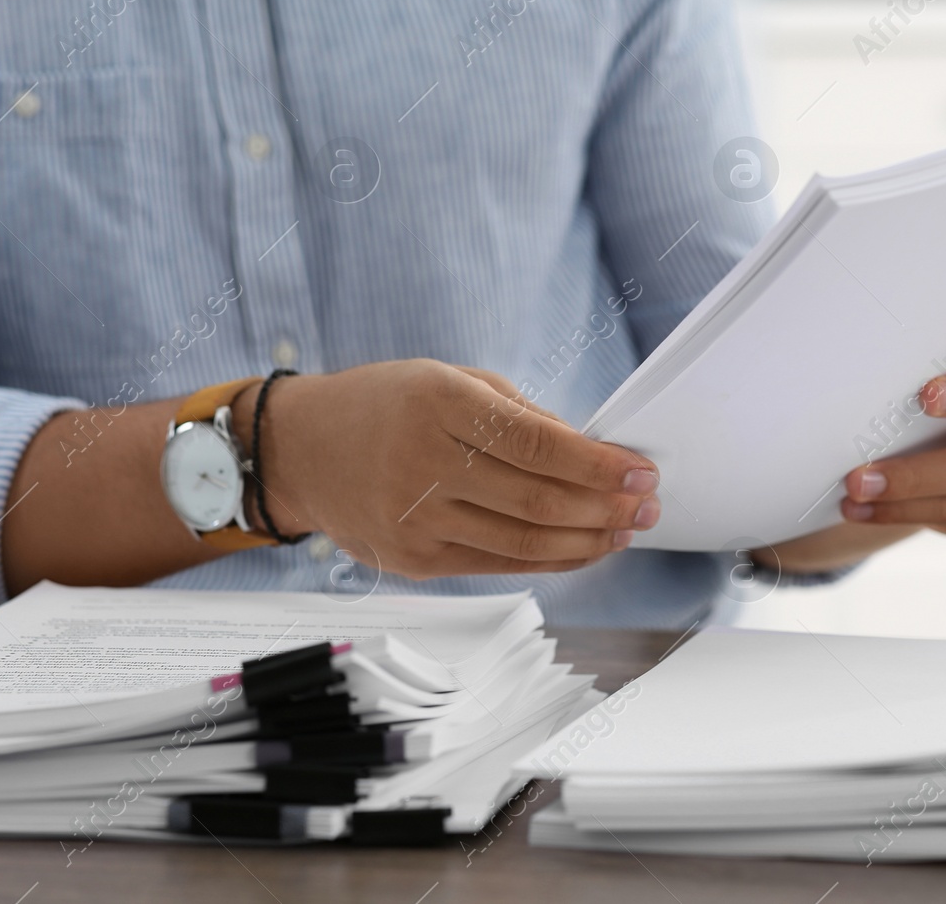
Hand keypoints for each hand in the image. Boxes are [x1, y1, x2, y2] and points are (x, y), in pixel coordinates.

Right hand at [247, 360, 661, 577]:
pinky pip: (499, 564)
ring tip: (626, 530)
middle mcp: (424, 464)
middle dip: (606, 506)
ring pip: (523, 540)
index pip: (536, 443)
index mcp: (437, 404)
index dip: (597, 463)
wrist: (298, 451)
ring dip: (588, 540)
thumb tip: (588, 452)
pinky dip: (549, 559)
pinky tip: (583, 548)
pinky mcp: (415, 560)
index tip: (639, 469)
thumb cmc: (381, 404)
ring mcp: (416, 520)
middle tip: (647, 505)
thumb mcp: (447, 379)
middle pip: (537, 499)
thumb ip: (517, 413)